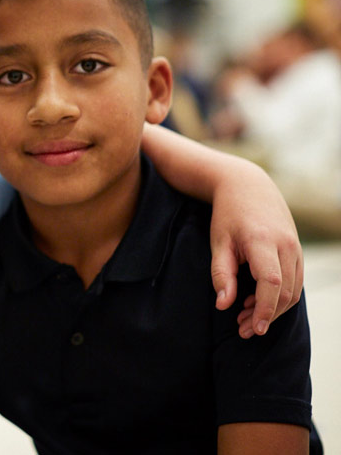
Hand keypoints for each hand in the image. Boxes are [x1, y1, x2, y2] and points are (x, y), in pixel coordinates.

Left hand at [210, 158, 302, 337]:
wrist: (248, 186)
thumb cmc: (228, 215)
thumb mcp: (218, 242)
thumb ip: (221, 274)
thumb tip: (223, 306)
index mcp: (264, 241)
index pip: (272, 283)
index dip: (265, 309)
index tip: (254, 329)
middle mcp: (286, 245)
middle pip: (285, 292)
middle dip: (266, 315)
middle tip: (243, 330)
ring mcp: (296, 248)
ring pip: (293, 290)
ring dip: (273, 309)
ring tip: (246, 319)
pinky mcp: (297, 251)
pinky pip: (294, 281)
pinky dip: (279, 297)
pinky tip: (256, 303)